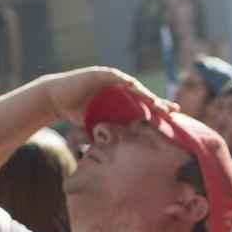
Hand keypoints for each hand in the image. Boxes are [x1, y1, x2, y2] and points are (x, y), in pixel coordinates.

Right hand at [42, 67, 175, 125]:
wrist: (57, 100)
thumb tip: (121, 157)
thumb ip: (112, 134)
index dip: (158, 111)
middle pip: (144, 95)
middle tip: (173, 111)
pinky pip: (116, 77)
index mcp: (123, 100)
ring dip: (145, 94)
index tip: (174, 119)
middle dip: (158, 103)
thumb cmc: (78, 113)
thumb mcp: (100, 125)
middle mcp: (120, 88)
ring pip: (133, 87)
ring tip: (157, 103)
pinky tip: (135, 86)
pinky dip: (125, 81)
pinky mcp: (100, 74)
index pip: (144, 105)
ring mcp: (112, 79)